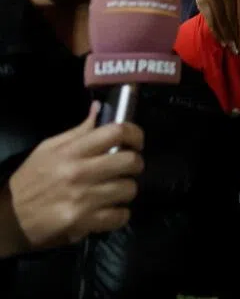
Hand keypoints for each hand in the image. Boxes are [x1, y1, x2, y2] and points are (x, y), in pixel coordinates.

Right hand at [1, 103, 143, 256]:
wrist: (8, 219)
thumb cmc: (30, 180)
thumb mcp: (47, 149)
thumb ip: (78, 131)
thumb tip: (99, 108)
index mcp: (71, 151)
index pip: (116, 132)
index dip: (135, 134)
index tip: (136, 142)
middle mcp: (79, 173)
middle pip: (130, 161)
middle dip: (135, 163)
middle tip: (127, 168)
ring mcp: (83, 199)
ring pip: (129, 189)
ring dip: (126, 189)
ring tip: (115, 190)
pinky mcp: (83, 223)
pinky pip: (120, 216)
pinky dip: (120, 214)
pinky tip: (109, 210)